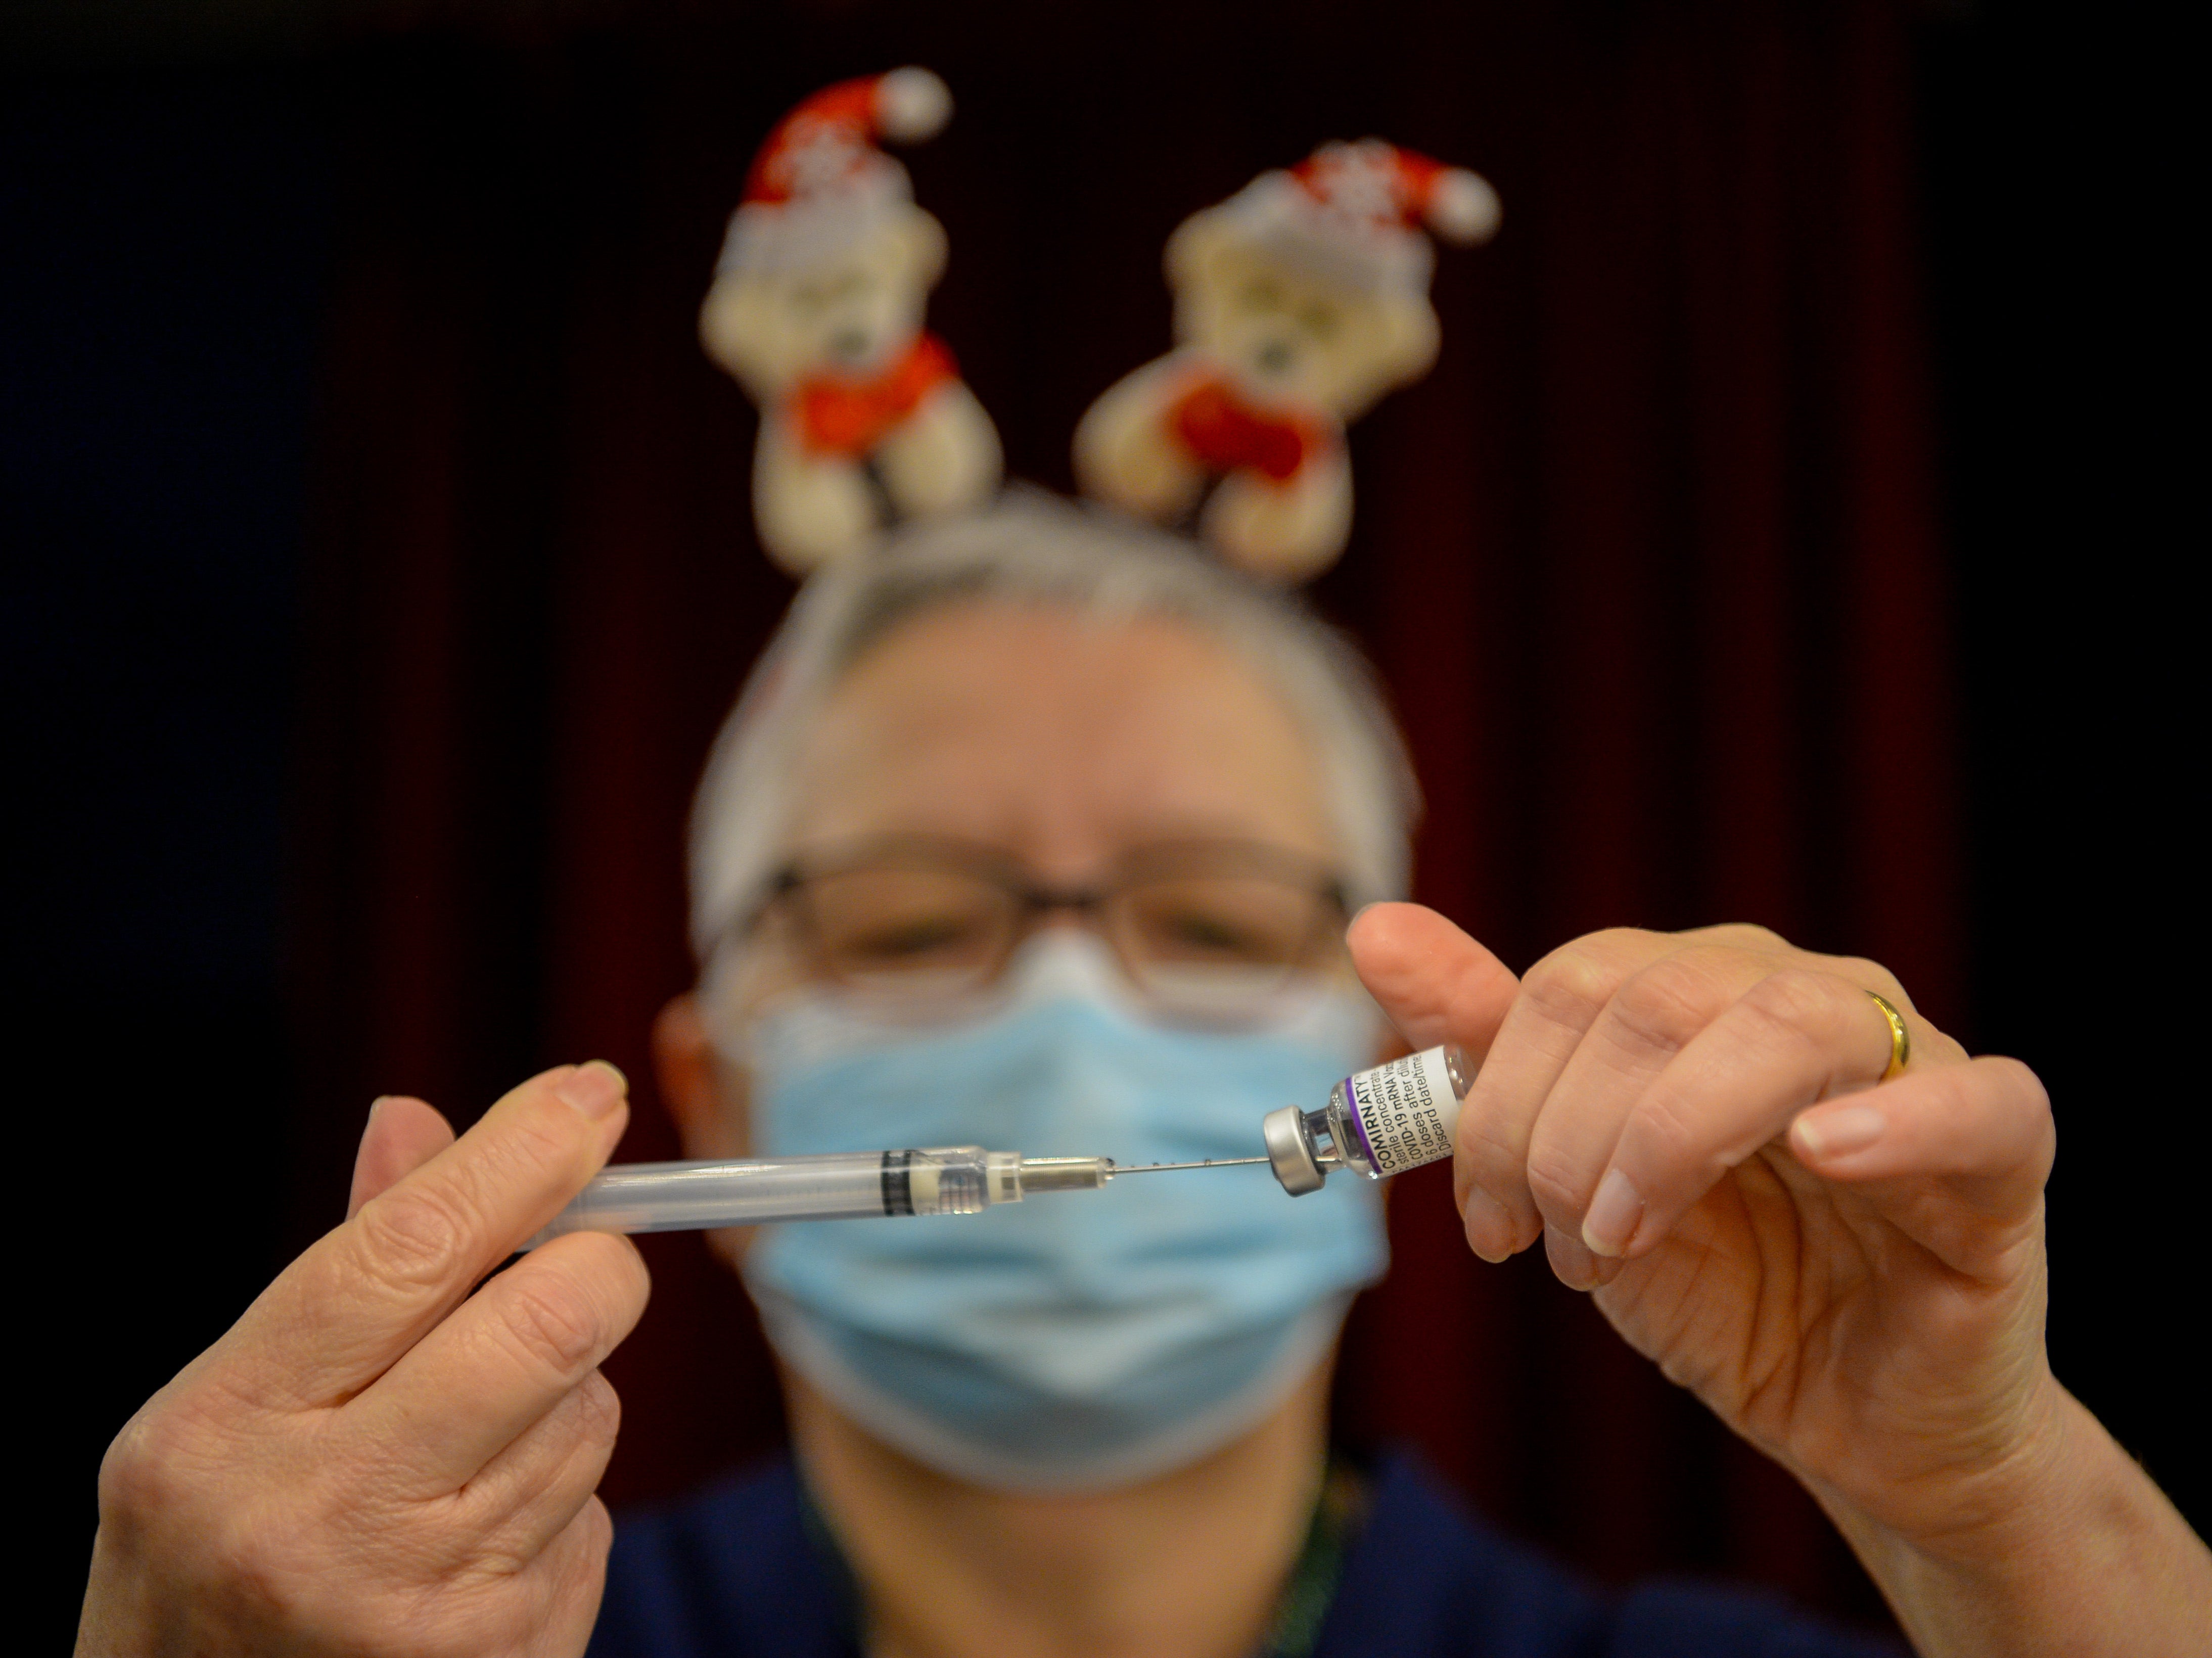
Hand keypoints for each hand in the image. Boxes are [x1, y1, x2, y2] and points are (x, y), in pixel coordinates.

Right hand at [76, 1063, 648, 1657]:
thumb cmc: (219, 1550)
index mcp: (223, 1424)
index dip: (519, 1156)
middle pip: (542, 1324)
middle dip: (598, 1268)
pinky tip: (475, 1546)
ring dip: (565, 1400)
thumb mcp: (236, 1407)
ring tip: (468, 1450)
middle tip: (589, 1258)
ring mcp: (413, 1602)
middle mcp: (314, 1515)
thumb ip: (346, 1265)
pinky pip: (591, 1517)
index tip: (592, 1094)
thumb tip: (416, 1116)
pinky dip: (558, 1504)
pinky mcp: (498, 1657)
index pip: (407, 1249)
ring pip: (586, 1415)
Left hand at [1350, 906, 2210, 1654]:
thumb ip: (1486, 1046)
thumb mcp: (1576, 1172)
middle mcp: (1800, 996)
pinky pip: (1976, 1104)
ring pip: (1786, 1028)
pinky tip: (1825, 1154)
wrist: (1852, 1415)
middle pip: (1654, 998)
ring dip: (1672, 1139)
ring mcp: (1910, 1064)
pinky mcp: (2002, 1156)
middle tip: (1557, 1246)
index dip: (1498, 1098)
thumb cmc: (1722, 1282)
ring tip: (1631, 1237)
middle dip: (1565, 1135)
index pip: (1572, 983)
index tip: (1483, 1220)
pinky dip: (1896, 1121)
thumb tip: (1376, 929)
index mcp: (1699, 991)